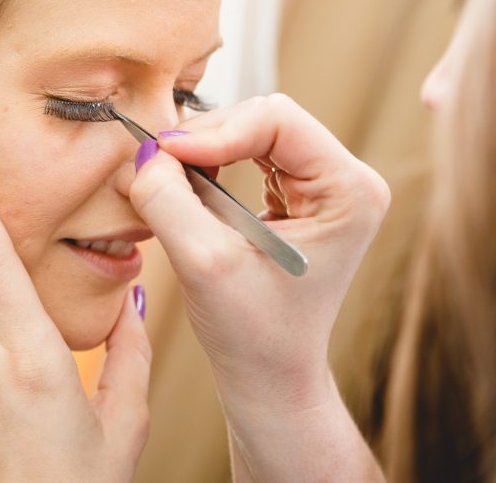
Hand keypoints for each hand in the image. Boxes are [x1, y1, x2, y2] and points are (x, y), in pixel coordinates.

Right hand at [129, 94, 387, 480]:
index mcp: (350, 191)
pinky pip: (246, 152)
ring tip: (167, 179)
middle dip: (205, 138)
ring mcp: (323, 186)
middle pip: (263, 117)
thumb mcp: (204, 265)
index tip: (164, 156)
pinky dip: (209, 163)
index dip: (214, 131)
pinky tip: (186, 187)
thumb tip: (144, 153)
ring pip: (251, 130)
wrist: (270, 378)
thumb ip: (168, 201)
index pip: (276, 119)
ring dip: (203, 149)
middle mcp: (346, 180)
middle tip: (156, 166)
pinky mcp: (297, 194)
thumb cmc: (253, 335)